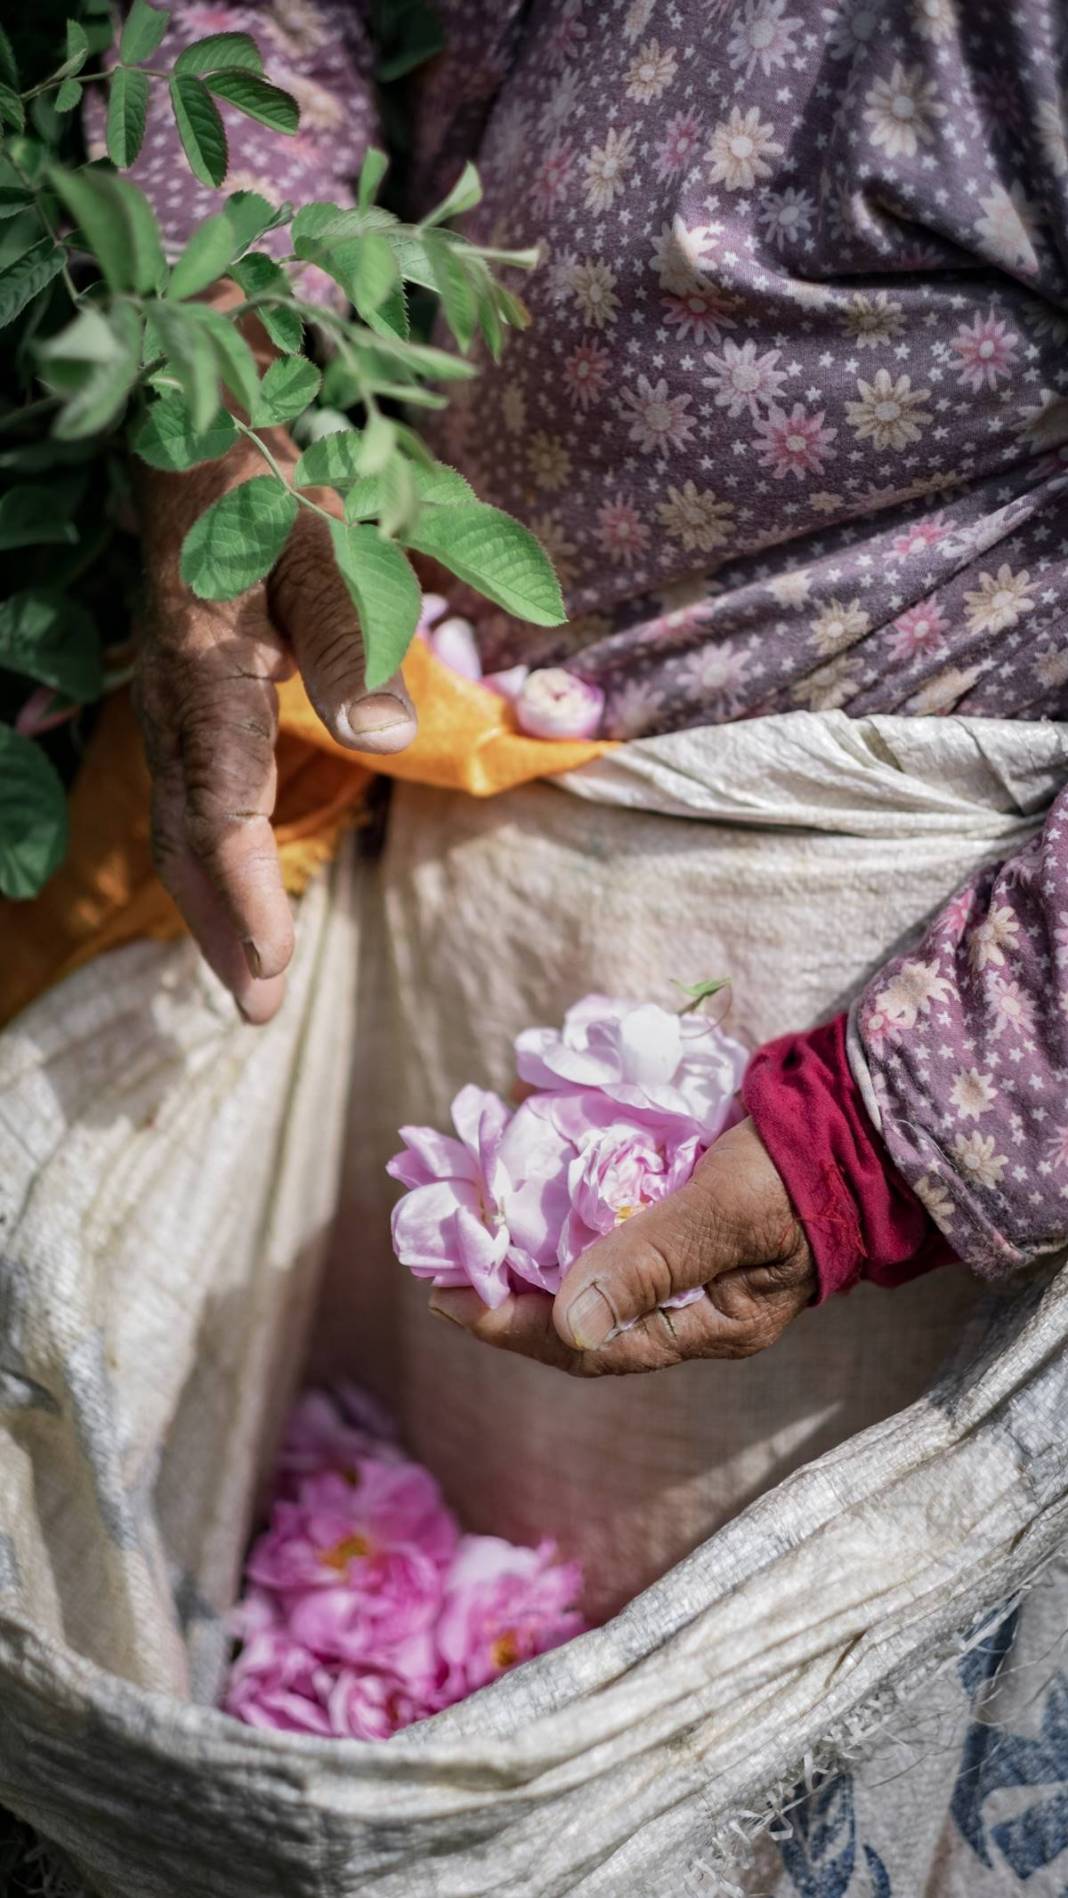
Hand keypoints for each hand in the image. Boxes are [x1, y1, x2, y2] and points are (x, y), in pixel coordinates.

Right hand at [135, 292, 416, 1023]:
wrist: (197, 422)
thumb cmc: (271, 480)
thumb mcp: (326, 543)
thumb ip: (352, 638)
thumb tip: (386, 737)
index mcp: (206, 677)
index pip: (221, 813)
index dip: (245, 896)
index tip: (268, 972)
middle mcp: (177, 703)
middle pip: (191, 837)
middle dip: (223, 926)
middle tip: (255, 1012)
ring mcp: (172, 700)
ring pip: (184, 822)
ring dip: (213, 902)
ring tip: (246, 975)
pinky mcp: (185, 691)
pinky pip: (193, 793)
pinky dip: (211, 856)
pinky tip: (234, 884)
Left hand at [427, 1118, 817, 1374]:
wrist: (860, 1120)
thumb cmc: (802, 1172)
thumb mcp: (726, 1216)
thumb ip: (652, 1262)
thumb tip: (570, 1324)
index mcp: (706, 1326)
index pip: (591, 1346)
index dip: (513, 1325)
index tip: (449, 1298)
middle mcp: (689, 1300)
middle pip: (579, 1309)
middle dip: (510, 1285)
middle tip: (444, 1259)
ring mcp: (685, 1255)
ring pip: (586, 1263)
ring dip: (530, 1241)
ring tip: (473, 1216)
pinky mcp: (680, 1208)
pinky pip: (606, 1217)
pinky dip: (563, 1197)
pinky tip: (528, 1171)